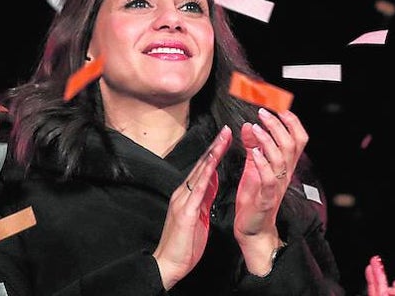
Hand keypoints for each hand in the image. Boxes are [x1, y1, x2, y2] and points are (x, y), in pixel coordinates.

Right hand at [152, 125, 231, 289]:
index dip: (214, 152)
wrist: (168, 264)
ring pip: (199, 173)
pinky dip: (205, 177)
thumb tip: (212, 178)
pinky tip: (212, 167)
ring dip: (211, 156)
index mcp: (187, 194)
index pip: (203, 168)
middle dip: (215, 147)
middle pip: (201, 165)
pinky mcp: (185, 213)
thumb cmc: (184, 243)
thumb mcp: (198, 215)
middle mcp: (183, 193)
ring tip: (222, 140)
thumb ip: (204, 196)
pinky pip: (197, 191)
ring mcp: (182, 201)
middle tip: (226, 130)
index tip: (225, 137)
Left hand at [233, 106, 305, 271]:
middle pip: (292, 143)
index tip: (279, 106)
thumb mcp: (253, 166)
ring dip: (269, 139)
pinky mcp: (267, 197)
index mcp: (285, 164)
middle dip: (278, 124)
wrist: (252, 229)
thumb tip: (249, 124)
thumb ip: (253, 145)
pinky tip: (254, 152)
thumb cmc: (254, 198)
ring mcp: (278, 185)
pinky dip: (263, 163)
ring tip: (256, 127)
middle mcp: (285, 173)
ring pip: (282, 157)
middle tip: (263, 112)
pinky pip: (270, 178)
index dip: (292, 121)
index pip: (298, 138)